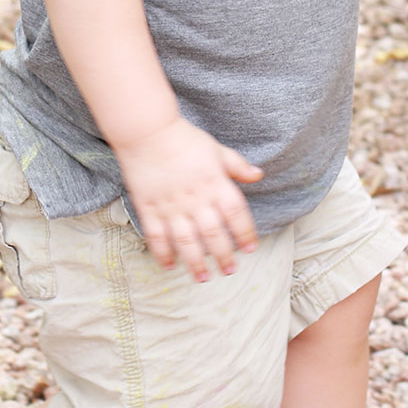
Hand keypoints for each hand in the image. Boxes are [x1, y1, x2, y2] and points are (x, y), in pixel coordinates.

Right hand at [113, 115, 262, 281]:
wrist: (148, 130)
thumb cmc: (184, 138)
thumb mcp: (216, 149)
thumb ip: (237, 166)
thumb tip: (259, 175)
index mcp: (215, 183)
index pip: (236, 214)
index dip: (245, 233)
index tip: (250, 248)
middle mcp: (196, 199)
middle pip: (213, 234)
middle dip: (223, 255)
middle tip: (229, 271)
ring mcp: (171, 206)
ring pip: (186, 242)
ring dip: (196, 262)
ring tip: (203, 277)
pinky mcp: (149, 207)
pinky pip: (156, 236)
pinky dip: (162, 253)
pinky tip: (169, 265)